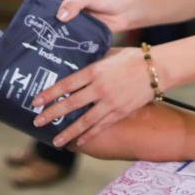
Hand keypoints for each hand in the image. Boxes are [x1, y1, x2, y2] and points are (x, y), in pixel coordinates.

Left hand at [31, 45, 153, 147]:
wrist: (158, 68)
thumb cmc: (133, 57)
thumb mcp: (110, 54)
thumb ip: (94, 61)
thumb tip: (77, 65)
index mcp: (95, 70)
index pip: (66, 84)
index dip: (49, 93)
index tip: (35, 101)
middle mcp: (99, 88)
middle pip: (70, 104)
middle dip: (51, 114)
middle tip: (37, 121)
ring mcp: (110, 102)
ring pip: (84, 121)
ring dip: (67, 132)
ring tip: (55, 141)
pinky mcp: (120, 112)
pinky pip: (101, 126)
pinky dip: (89, 135)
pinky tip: (79, 141)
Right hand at [36, 0, 137, 29]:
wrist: (127, 11)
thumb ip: (75, 1)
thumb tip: (60, 15)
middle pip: (44, 4)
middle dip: (45, 10)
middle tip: (56, 15)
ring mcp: (69, 14)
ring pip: (52, 19)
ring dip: (52, 24)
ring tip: (57, 28)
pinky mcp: (74, 27)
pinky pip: (62, 31)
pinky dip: (61, 34)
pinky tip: (61, 37)